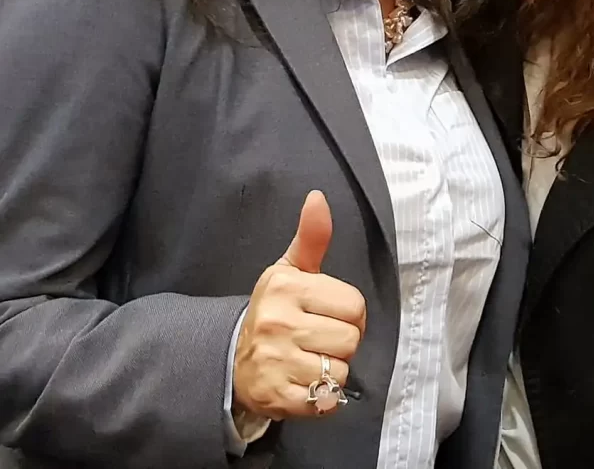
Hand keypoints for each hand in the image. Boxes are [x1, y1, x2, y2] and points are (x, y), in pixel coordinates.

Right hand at [232, 191, 365, 420]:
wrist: (232, 358)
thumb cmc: (275, 309)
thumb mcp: (290, 270)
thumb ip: (311, 236)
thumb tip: (318, 197)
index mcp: (286, 287)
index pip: (355, 306)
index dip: (349, 313)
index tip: (329, 313)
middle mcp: (279, 323)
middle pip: (350, 339)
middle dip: (342, 342)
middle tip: (318, 339)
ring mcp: (275, 363)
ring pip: (341, 372)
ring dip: (332, 371)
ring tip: (309, 360)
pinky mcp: (276, 398)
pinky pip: (325, 400)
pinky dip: (322, 397)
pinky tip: (304, 382)